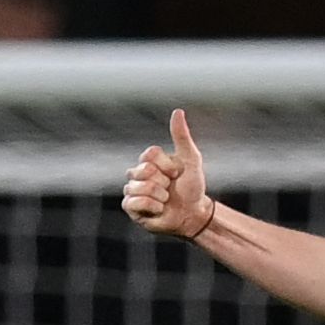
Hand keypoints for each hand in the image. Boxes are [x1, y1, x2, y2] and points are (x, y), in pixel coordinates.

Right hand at [121, 109, 213, 238]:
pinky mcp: (130, 208)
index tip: (177, 173)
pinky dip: (152, 207)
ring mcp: (132, 190)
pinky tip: (159, 210)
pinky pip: (135, 203)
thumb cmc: (192, 186)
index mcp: (149, 161)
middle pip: (144, 170)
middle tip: (170, 188)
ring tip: (165, 201)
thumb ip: (182, 136)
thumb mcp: (191, 159)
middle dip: (164, 182)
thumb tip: (178, 111)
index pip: (150, 154)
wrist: (194, 213)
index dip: (167, 165)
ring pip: (140, 187)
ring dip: (160, 197)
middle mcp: (137, 173)